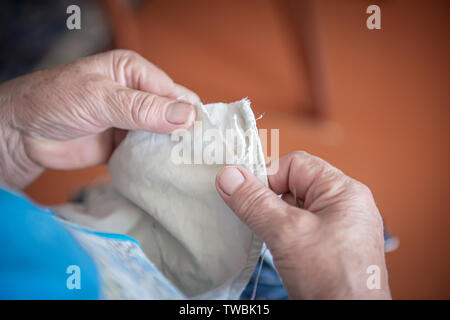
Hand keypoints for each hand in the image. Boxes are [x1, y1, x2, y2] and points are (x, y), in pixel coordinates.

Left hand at [0, 50, 198, 188]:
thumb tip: (187, 116)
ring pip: (163, 136)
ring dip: (172, 150)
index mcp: (134, 72)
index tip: (204, 137)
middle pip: (173, 115)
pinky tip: (168, 173)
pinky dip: (157, 163)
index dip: (190, 113)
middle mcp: (137, 95)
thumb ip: (142, 108)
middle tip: (201, 156)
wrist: (21, 133)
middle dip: (185, 133)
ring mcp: (131, 122)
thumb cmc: (54, 101)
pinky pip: (148, 154)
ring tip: (190, 167)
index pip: (174, 92)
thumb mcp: (100, 98)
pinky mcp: (124, 145)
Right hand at [216, 151, 390, 298]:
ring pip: (294, 208)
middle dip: (269, 200)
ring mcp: (338, 226)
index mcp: (342, 190)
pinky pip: (299, 227)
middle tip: (253, 217)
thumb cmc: (331, 277)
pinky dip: (282, 233)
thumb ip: (255, 202)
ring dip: (273, 218)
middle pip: (294, 185)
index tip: (243, 193)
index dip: (267, 175)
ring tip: (266, 236)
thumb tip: (228, 175)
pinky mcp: (330, 246)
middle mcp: (343, 204)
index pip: (296, 164)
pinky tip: (275, 247)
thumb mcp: (287, 233)